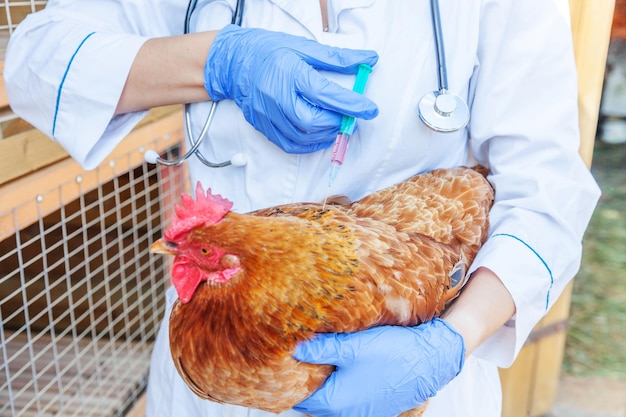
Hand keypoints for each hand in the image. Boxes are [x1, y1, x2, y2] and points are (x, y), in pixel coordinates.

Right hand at [204, 24, 378, 152]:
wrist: (235, 63)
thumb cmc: (271, 51)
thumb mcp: (305, 47)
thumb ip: (339, 58)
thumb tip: (369, 60)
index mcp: (290, 73)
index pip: (325, 94)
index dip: (350, 104)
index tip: (370, 109)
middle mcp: (277, 96)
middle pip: (312, 120)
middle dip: (336, 123)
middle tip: (351, 118)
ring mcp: (268, 114)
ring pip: (302, 136)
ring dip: (325, 134)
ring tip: (337, 125)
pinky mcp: (263, 126)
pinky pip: (289, 144)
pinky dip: (309, 144)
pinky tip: (320, 136)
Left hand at [293, 318, 464, 416]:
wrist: (430, 360)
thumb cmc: (394, 354)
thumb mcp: (352, 346)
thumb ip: (322, 349)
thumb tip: (296, 349)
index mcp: (335, 402)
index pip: (299, 398)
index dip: (292, 378)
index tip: (289, 361)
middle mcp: (346, 414)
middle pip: (315, 401)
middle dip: (308, 381)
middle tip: (304, 357)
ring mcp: (361, 413)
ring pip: (332, 401)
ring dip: (326, 385)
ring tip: (324, 360)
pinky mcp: (374, 407)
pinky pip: (349, 401)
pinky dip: (342, 388)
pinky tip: (346, 368)